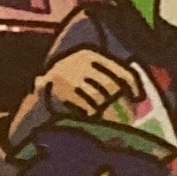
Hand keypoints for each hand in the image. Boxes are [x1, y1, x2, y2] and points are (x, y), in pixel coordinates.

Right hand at [10, 45, 135, 149]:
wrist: (38, 92)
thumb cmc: (71, 85)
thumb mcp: (86, 74)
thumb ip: (107, 79)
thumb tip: (137, 94)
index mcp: (89, 54)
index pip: (119, 69)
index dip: (132, 84)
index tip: (138, 98)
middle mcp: (80, 61)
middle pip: (110, 85)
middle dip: (120, 103)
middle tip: (126, 117)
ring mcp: (70, 75)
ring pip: (98, 97)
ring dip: (108, 112)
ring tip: (113, 121)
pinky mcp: (61, 90)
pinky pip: (85, 106)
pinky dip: (92, 115)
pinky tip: (94, 120)